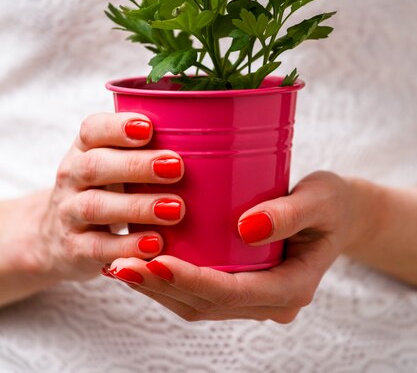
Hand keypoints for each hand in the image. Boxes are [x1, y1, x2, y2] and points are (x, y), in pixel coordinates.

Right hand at [31, 112, 184, 281]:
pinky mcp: (73, 249)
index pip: (92, 129)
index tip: (149, 128)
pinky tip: (156, 244)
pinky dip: (127, 246)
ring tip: (176, 209)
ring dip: (138, 207)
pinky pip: (98, 247)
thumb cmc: (105, 189)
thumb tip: (207, 146)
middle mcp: (72, 176)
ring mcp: (68, 213)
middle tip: (177, 167)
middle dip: (136, 165)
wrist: (58, 236)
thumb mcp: (115, 164)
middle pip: (95, 165)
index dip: (118, 127)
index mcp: (84, 148)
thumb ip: (146, 150)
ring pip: (96, 205)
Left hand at [104, 171, 361, 321]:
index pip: (230, 293)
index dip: (190, 280)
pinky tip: (141, 259)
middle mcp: (268, 302)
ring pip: (196, 304)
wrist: (339, 215)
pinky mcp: (241, 285)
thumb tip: (247, 228)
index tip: (154, 260)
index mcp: (290, 289)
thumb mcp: (320, 199)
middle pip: (205, 304)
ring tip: (119, 265)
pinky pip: (199, 292)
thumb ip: (289, 213)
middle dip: (160, 285)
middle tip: (120, 264)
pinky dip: (168, 279)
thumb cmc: (331, 203)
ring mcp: (253, 298)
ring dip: (156, 287)